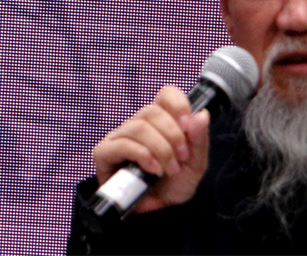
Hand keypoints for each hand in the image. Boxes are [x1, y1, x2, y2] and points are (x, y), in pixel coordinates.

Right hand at [92, 85, 209, 213]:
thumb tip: (201, 115)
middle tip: (181, 157)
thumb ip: (199, 139)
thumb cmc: (175, 184)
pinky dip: (142, 155)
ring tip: (168, 169)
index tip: (188, 126)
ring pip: (138, 126)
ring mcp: (120, 137)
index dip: (178, 105)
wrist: (160, 212)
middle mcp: (139, 124)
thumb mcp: (195, 163)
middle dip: (172, 135)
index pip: (166, 94)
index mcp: (162, 120)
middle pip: (152, 110)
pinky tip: (153, 169)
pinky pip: (121, 144)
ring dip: (160, 149)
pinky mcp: (104, 154)